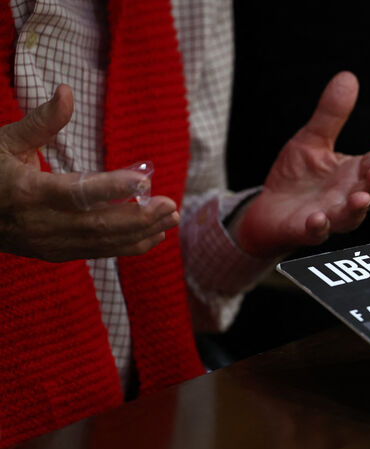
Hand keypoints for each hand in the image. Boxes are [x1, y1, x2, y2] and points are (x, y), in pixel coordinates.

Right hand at [0, 85, 179, 261]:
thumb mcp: (6, 141)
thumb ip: (42, 121)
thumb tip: (67, 91)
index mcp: (27, 191)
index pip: (77, 193)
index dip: (111, 188)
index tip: (144, 181)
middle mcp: (40, 222)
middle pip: (97, 224)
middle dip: (138, 217)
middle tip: (170, 205)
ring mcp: (48, 242)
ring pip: (101, 242)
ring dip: (141, 232)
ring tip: (171, 219)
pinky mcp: (54, 253)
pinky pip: (97, 252)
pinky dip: (128, 246)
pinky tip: (154, 235)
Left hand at [233, 72, 369, 257]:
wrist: (268, 209)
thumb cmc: (298, 177)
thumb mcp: (312, 140)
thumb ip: (331, 115)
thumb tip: (348, 76)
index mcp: (354, 173)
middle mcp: (348, 196)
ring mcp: (330, 216)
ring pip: (351, 217)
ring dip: (357, 209)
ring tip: (359, 199)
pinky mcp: (306, 230)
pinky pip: (317, 233)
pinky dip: (319, 227)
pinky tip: (318, 219)